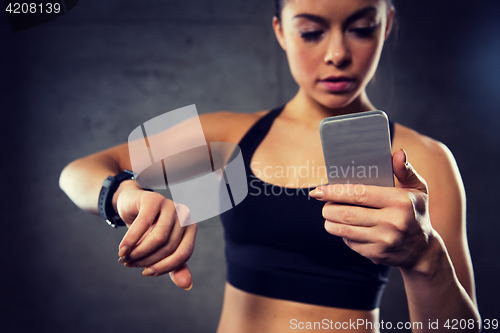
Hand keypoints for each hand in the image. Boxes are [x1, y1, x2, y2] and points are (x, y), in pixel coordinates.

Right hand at [115, 182, 196, 289]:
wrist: (131, 205)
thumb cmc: (149, 229)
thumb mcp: (162, 249)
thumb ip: (174, 266)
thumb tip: (187, 285)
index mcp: (190, 228)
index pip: (184, 253)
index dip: (165, 267)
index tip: (146, 273)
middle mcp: (184, 215)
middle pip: (169, 246)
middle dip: (148, 260)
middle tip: (130, 264)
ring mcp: (170, 205)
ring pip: (158, 237)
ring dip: (139, 252)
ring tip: (125, 258)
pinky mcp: (153, 199)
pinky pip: (143, 224)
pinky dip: (131, 240)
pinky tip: (122, 250)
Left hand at [309, 149, 434, 269]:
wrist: (423, 250)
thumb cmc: (416, 212)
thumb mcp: (417, 189)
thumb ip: (405, 170)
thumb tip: (397, 153)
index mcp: (400, 202)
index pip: (360, 194)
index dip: (335, 192)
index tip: (318, 190)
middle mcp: (393, 222)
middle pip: (347, 214)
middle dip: (328, 207)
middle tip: (322, 202)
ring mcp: (384, 241)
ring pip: (345, 230)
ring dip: (330, 222)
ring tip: (329, 214)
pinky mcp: (377, 255)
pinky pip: (351, 242)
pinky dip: (343, 234)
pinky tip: (346, 228)